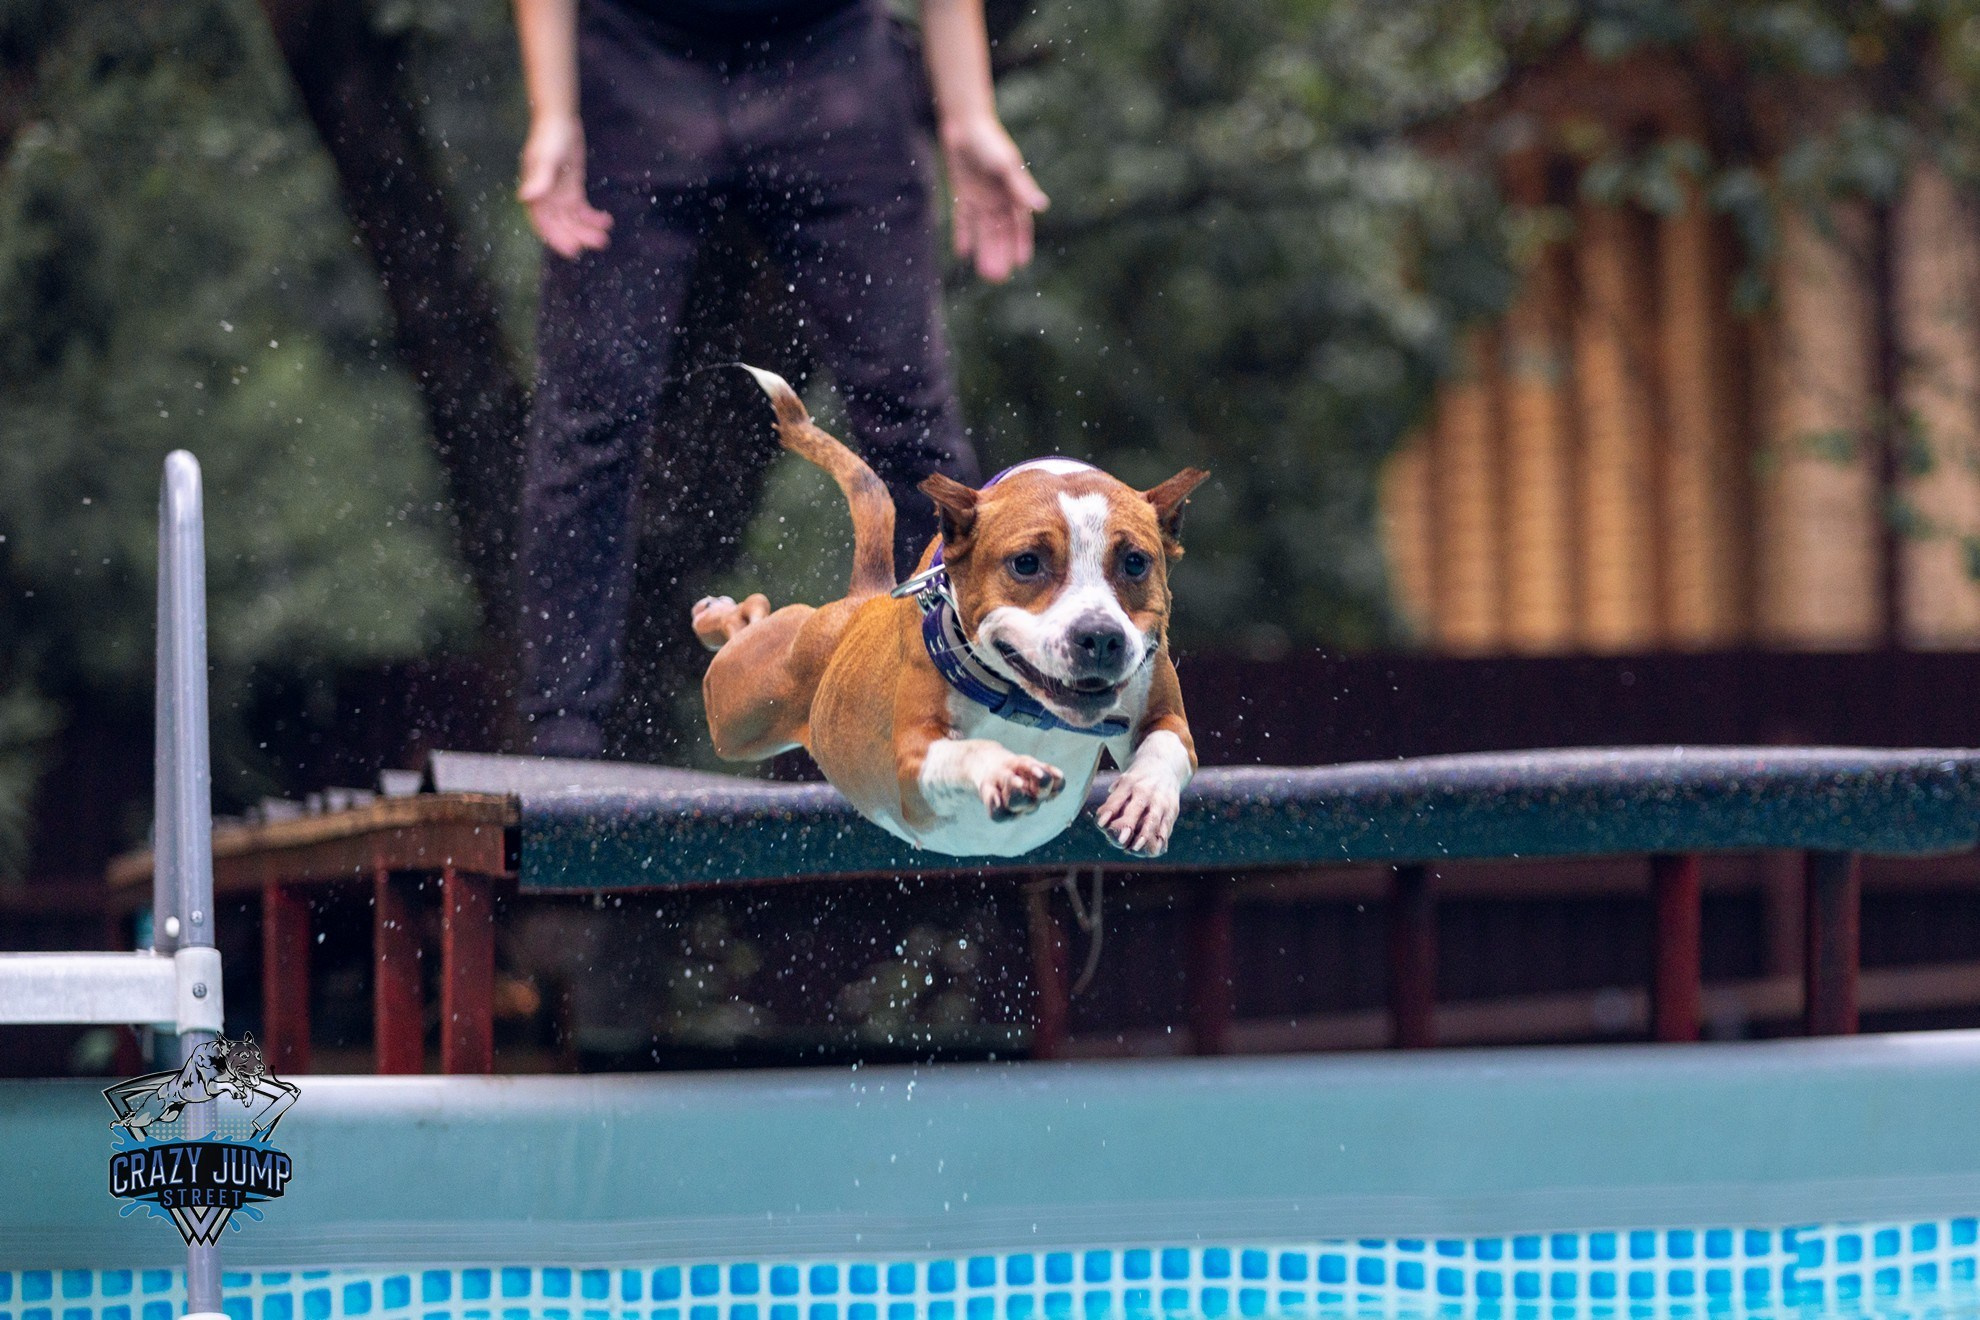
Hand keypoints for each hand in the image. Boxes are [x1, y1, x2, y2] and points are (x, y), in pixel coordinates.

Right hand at [518, 115, 612, 258]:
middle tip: (599, 242)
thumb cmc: (549, 136)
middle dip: (578, 235)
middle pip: (561, 224)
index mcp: (535, 194)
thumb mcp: (545, 157)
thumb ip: (538, 177)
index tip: (573, 249)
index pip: (544, 222)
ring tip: (605, 237)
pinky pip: (582, 210)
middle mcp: (545, 198)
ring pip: (573, 220)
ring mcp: (559, 195)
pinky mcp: (572, 190)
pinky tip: (606, 221)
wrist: (559, 120)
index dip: (556, 237)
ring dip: (588, 230)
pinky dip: (593, 217)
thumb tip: (526, 197)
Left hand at [940, 116, 1048, 282]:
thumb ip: (1021, 187)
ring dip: (984, 250)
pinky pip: (963, 220)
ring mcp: (981, 198)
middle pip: (1000, 232)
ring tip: (984, 274)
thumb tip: (1042, 207)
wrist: (965, 125)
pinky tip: (961, 254)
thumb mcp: (1006, 165)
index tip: (1021, 264)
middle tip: (997, 278)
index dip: (1020, 243)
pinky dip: (963, 236)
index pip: (1019, 224)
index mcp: (1013, 193)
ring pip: (983, 231)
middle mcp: (999, 199)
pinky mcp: (963, 194)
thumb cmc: (990, 142)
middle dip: (1000, 254)